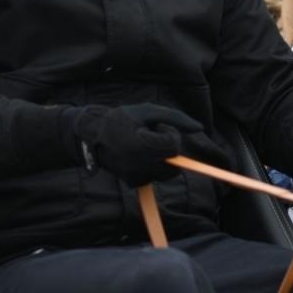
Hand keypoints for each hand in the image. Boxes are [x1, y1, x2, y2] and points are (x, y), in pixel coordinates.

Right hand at [65, 104, 226, 185]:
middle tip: (153, 135)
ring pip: (168, 172)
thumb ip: (175, 118)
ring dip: (164, 158)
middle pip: (174, 164)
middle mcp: (137, 164)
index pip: (173, 146)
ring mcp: (135, 176)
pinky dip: (155, 166)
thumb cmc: (122, 118)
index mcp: (140, 144)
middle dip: (170, 149)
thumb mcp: (148, 111)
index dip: (170, 134)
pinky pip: (156, 176)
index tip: (159, 127)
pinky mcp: (134, 182)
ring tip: (146, 144)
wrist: (93, 135)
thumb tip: (200, 127)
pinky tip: (140, 155)